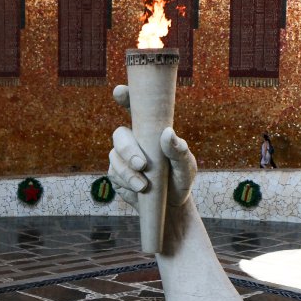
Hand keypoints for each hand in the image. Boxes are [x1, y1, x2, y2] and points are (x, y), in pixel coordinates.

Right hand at [106, 86, 197, 209]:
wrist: (170, 208)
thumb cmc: (180, 180)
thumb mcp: (186, 167)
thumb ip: (179, 150)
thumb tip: (167, 133)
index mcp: (150, 130)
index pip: (135, 108)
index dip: (125, 97)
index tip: (120, 92)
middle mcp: (133, 140)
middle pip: (119, 134)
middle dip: (128, 149)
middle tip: (141, 164)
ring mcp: (122, 158)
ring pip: (114, 156)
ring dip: (128, 172)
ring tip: (144, 186)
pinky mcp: (116, 175)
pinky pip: (114, 174)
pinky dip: (126, 183)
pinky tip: (140, 190)